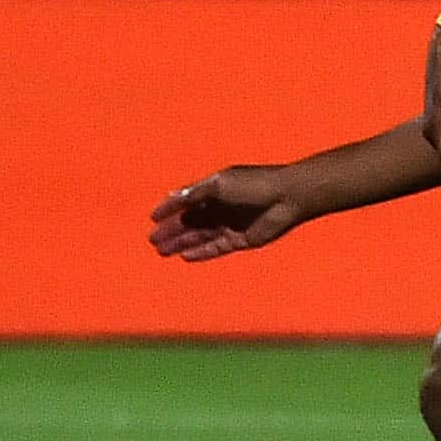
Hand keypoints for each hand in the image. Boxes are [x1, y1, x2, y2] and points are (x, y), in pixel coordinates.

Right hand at [149, 166, 305, 260]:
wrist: (288, 198)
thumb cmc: (255, 185)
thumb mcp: (220, 183)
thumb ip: (196, 192)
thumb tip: (172, 196)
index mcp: (217, 188)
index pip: (188, 199)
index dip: (170, 208)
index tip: (152, 217)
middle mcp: (223, 206)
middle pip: (192, 220)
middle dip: (172, 229)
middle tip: (152, 240)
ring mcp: (232, 223)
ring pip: (201, 236)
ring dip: (182, 243)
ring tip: (161, 250)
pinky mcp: (241, 239)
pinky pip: (216, 248)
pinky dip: (200, 252)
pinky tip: (184, 256)